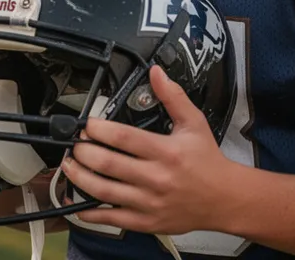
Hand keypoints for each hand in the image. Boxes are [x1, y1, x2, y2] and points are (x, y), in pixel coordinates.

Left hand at [61, 65, 234, 235]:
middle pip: (109, 164)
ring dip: (81, 178)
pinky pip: (112, 218)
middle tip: (75, 144)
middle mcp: (156, 178)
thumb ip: (172, 96)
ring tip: (69, 166)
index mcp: (166, 152)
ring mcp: (149, 202)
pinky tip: (78, 201)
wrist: (225, 199)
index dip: (99, 130)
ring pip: (105, 191)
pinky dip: (91, 211)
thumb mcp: (194, 123)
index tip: (87, 125)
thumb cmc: (208, 161)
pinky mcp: (146, 221)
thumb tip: (156, 73)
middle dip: (84, 152)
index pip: (124, 138)